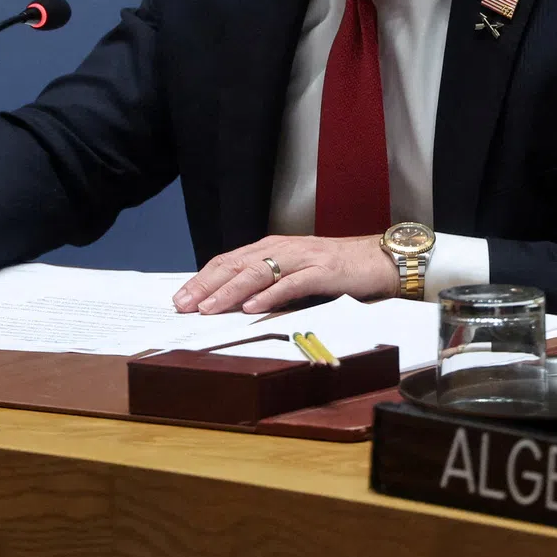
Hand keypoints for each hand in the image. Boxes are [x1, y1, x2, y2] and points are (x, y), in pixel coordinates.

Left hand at [173, 234, 398, 314]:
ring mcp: (302, 259)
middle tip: (183, 305)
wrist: (376, 259)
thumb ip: (265, 281)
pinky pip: (292, 283)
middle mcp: (282, 249)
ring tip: (210, 308)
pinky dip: (270, 295)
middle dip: (206, 285)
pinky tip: (253, 307)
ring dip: (231, 291)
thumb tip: (229, 302)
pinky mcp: (323, 271)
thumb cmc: (333, 268)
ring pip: (259, 272)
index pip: (227, 261)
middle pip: (236, 265)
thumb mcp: (292, 272)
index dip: (201, 279)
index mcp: (270, 247)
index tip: (179, 298)